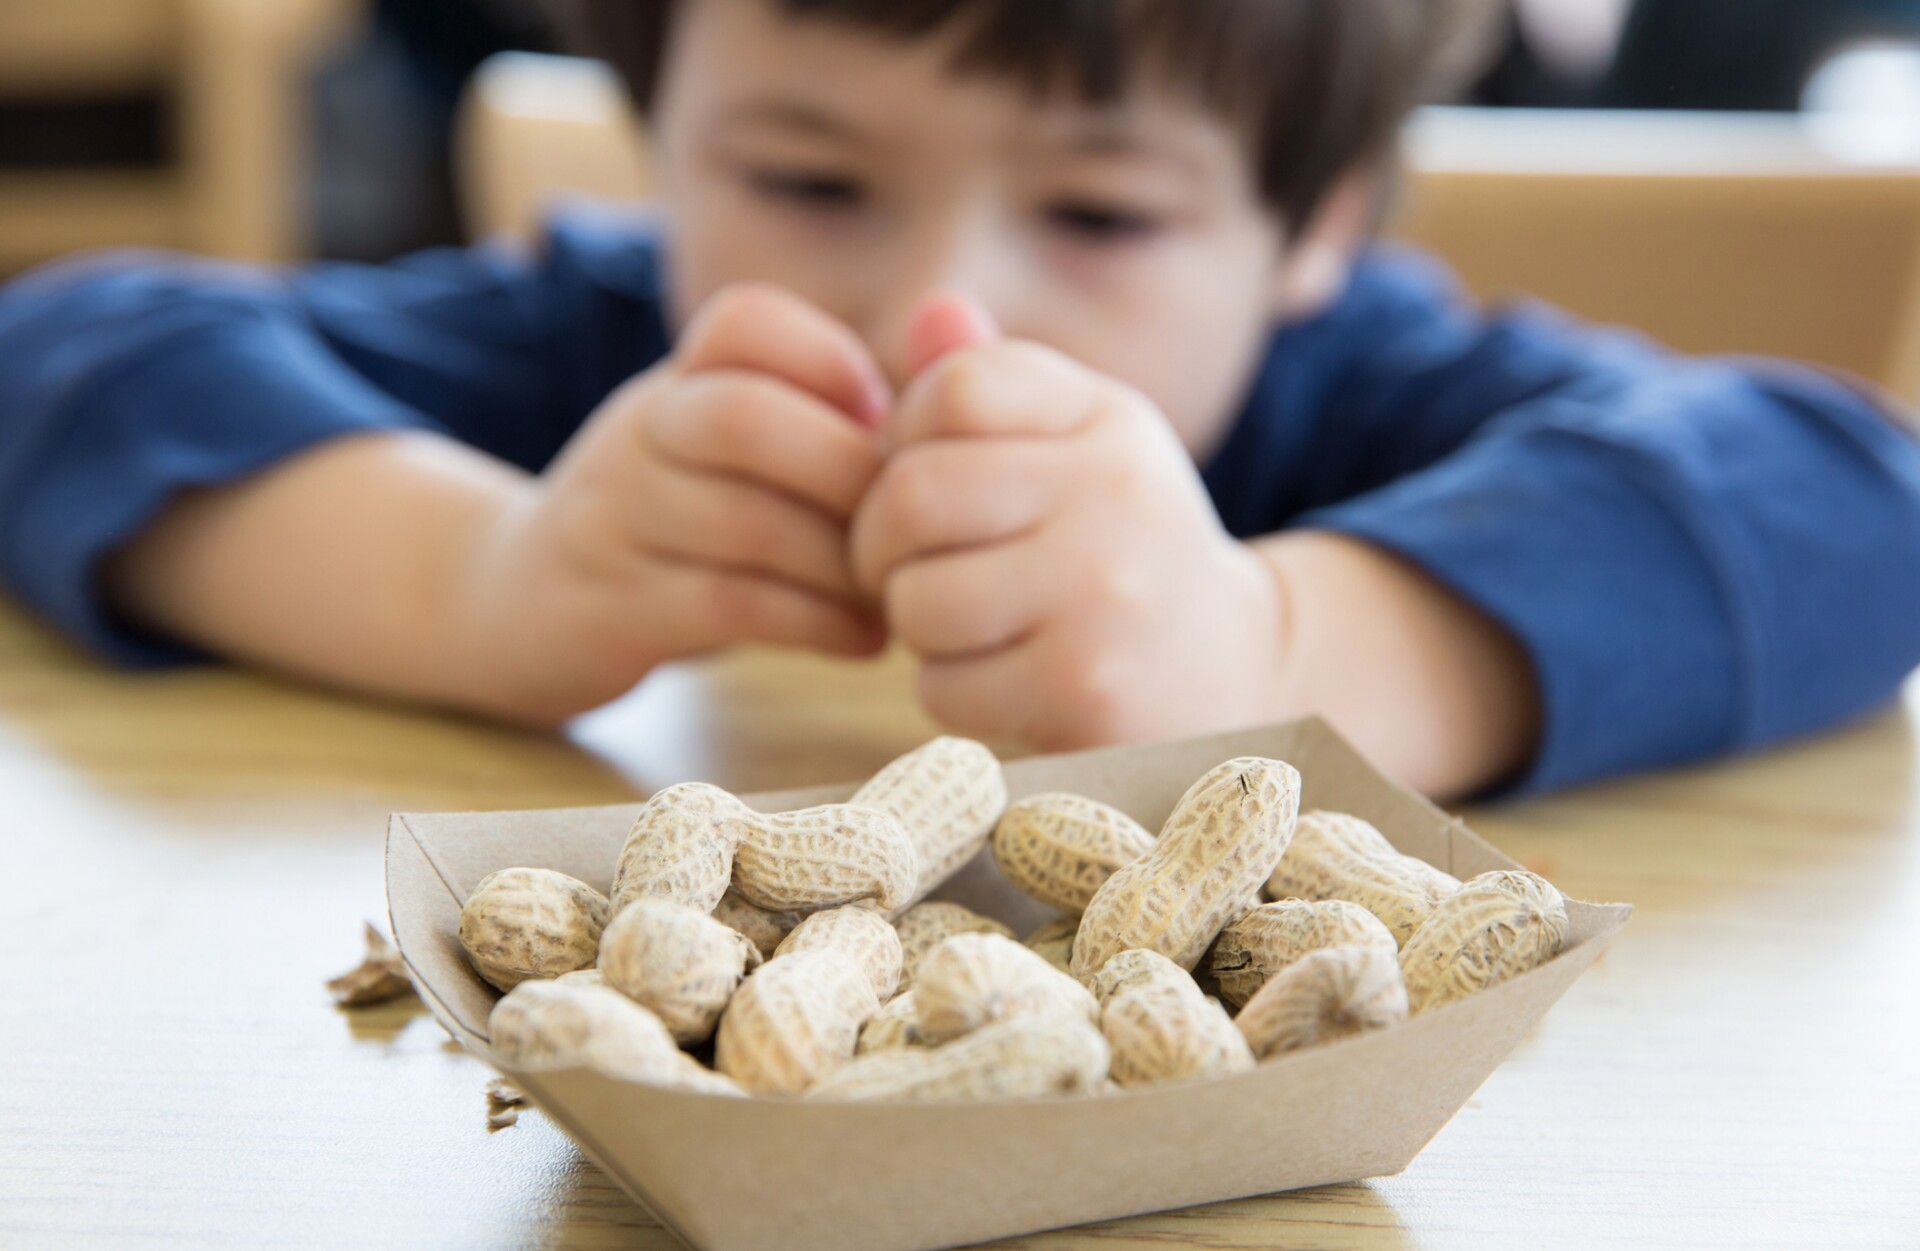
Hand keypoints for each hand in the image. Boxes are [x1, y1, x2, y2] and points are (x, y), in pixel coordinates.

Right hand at [456, 285, 892, 723]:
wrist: (518, 603)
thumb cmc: (671, 524)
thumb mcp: (719, 447)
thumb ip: (818, 415)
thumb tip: (956, 387)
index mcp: (676, 381)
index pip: (744, 322)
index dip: (831, 363)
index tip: (885, 423)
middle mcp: (639, 434)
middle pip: (743, 418)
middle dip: (849, 473)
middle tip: (913, 525)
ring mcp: (618, 520)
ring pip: (744, 522)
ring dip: (844, 563)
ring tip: (898, 592)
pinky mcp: (614, 607)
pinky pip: (729, 602)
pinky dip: (815, 622)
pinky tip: (863, 639)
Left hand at [850, 296, 1287, 749]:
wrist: (1233, 672)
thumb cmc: (1120, 551)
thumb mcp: (1081, 448)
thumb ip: (998, 385)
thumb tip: (929, 312)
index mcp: (1107, 418)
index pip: (954, 388)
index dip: (904, 439)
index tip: (929, 481)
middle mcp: (1114, 491)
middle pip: (913, 493)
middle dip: (880, 544)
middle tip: (906, 569)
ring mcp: (1103, 592)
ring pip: (916, 598)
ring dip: (916, 625)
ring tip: (967, 625)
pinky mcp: (1084, 686)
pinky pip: (942, 685)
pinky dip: (951, 693)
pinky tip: (1004, 681)